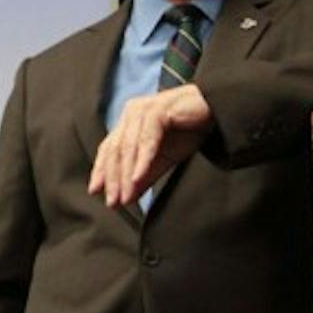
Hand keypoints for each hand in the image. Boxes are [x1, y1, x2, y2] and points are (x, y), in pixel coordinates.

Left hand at [88, 84, 213, 207]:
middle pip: (115, 149)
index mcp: (129, 122)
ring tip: (125, 196)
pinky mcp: (159, 109)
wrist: (217, 110)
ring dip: (126, 174)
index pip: (109, 149)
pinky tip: (138, 177)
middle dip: (112, 178)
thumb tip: (126, 198)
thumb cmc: (190, 130)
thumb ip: (145, 175)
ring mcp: (144, 109)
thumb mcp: (164, 158)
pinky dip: (142, 159)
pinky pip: (147, 138)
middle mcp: (132, 113)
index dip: (101, 170)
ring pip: (128, 146)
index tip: (95, 192)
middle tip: (112, 202)